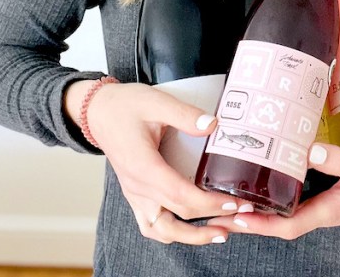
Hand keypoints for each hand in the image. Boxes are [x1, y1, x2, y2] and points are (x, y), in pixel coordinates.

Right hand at [66, 80, 235, 245]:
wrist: (98, 112)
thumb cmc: (125, 107)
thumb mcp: (156, 102)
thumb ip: (185, 114)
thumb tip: (213, 125)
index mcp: (144, 167)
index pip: (180, 195)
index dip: (209, 203)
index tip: (234, 202)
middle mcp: (138, 187)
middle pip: (178, 215)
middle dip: (212, 218)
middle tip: (240, 213)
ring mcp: (135, 194)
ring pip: (161, 230)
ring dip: (190, 237)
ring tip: (218, 233)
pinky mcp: (136, 194)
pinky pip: (151, 225)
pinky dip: (171, 233)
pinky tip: (191, 229)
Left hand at [206, 143, 339, 239]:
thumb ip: (338, 160)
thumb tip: (308, 151)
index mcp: (327, 211)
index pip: (286, 226)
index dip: (259, 224)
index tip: (235, 216)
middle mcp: (320, 211)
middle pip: (277, 222)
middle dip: (248, 217)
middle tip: (218, 206)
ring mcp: (323, 204)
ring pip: (283, 211)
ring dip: (258, 206)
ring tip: (231, 193)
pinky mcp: (326, 194)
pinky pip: (294, 199)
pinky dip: (275, 194)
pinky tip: (264, 178)